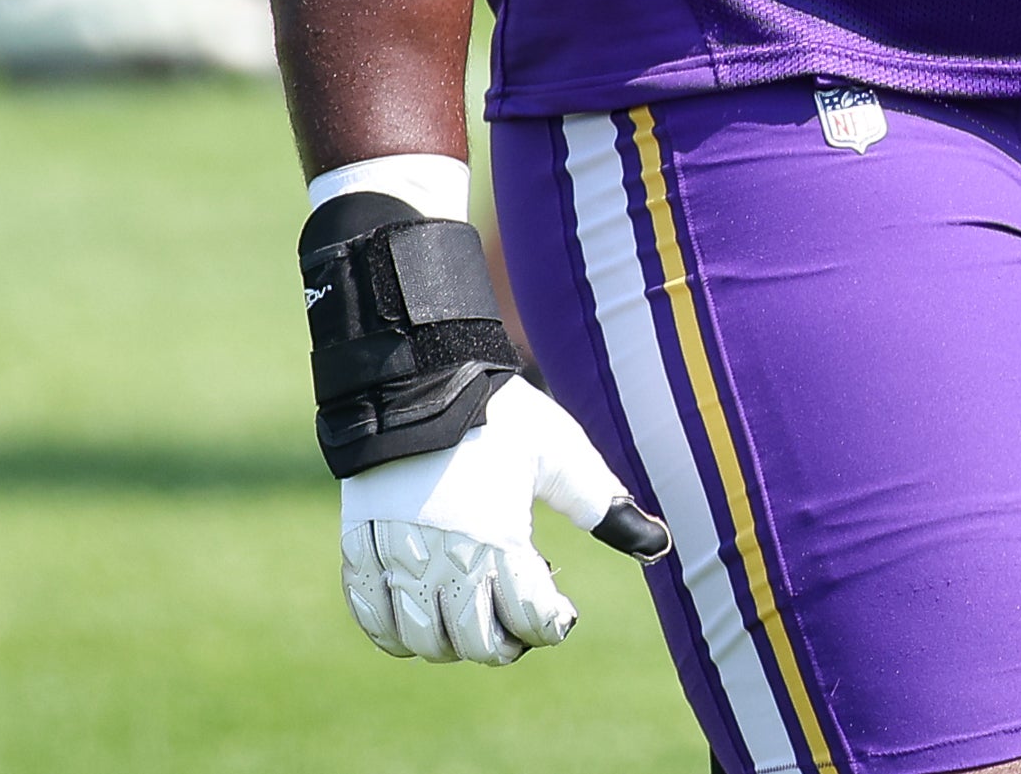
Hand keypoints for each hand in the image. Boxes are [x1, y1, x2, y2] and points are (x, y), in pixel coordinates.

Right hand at [340, 378, 668, 664]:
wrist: (415, 376)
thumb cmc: (498, 414)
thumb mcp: (560, 453)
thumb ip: (604, 504)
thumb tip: (659, 546)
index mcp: (498, 539)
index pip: (530, 620)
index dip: (552, 625)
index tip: (560, 610)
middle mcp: (445, 558)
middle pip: (475, 643)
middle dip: (504, 642)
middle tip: (516, 621)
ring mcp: (397, 557)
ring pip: (422, 641)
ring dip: (451, 642)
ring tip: (470, 616)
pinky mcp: (361, 547)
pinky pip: (373, 618)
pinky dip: (396, 632)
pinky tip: (419, 616)